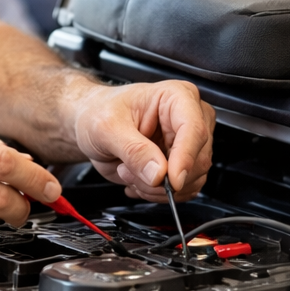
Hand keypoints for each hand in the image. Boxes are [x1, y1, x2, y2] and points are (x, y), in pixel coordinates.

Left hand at [71, 81, 215, 201]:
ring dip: (156, 188)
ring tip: (129, 171)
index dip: (185, 158)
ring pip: (191, 180)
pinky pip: (183, 190)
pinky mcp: (181, 165)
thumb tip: (158, 173)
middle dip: (162, 177)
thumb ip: (134, 150)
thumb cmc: (99, 112)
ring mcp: (187, 144)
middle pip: (197, 159)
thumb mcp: (107, 127)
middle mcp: (188, 119)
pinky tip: (137, 179)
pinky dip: (157, 193)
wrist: (92, 122)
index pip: (194, 129)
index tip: (171, 180)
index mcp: (177, 97)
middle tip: (128, 170)